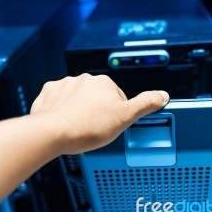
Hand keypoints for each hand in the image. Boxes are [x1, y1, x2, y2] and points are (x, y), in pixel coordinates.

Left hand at [30, 74, 168, 154]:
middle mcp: (84, 79)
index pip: (118, 97)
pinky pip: (59, 99)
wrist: (53, 132)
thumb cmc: (87, 127)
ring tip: (79, 126)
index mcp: (104, 82)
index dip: (117, 113)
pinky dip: (62, 108)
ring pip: (78, 98)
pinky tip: (64, 121)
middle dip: (97, 110)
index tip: (111, 124)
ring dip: (80, 108)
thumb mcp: (125, 117)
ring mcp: (64, 85)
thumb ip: (145, 104)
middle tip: (95, 128)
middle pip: (97, 96)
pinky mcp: (49, 93)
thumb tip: (163, 95)